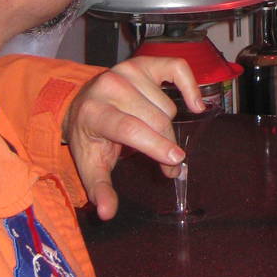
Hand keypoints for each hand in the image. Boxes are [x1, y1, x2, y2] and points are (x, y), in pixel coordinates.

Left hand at [62, 56, 205, 219]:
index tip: (175, 161)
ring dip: (167, 124)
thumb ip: (100, 189)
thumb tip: (107, 214)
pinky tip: (195, 104)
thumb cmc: (91, 137)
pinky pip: (178, 69)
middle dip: (165, 144)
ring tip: (157, 134)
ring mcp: (128, 71)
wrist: (82, 102)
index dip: (155, 145)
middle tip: (169, 164)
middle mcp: (110, 86)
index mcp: (94, 112)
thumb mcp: (90, 165)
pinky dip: (190, 86)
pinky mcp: (144, 62)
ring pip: (167, 105)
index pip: (129, 128)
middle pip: (155, 120)